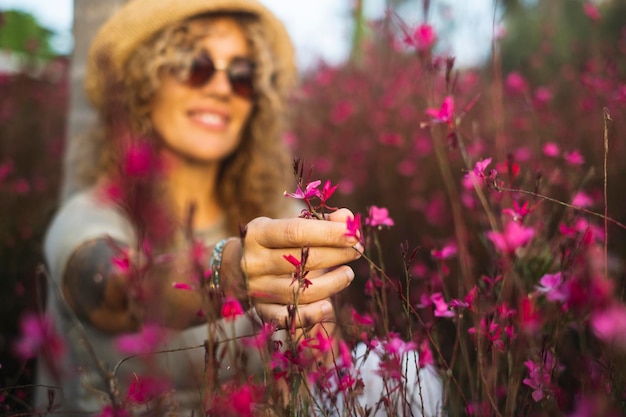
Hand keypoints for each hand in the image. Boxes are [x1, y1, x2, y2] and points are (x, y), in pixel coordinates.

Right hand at [242, 208, 360, 324]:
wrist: (234, 268)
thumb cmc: (271, 242)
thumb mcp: (287, 224)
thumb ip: (319, 221)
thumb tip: (349, 219)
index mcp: (257, 234)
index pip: (296, 232)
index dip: (329, 233)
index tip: (354, 233)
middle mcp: (254, 262)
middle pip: (303, 260)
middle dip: (338, 254)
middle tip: (357, 249)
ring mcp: (256, 289)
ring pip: (302, 291)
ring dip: (333, 283)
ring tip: (348, 273)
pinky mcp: (261, 311)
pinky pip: (288, 318)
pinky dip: (312, 315)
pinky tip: (329, 306)